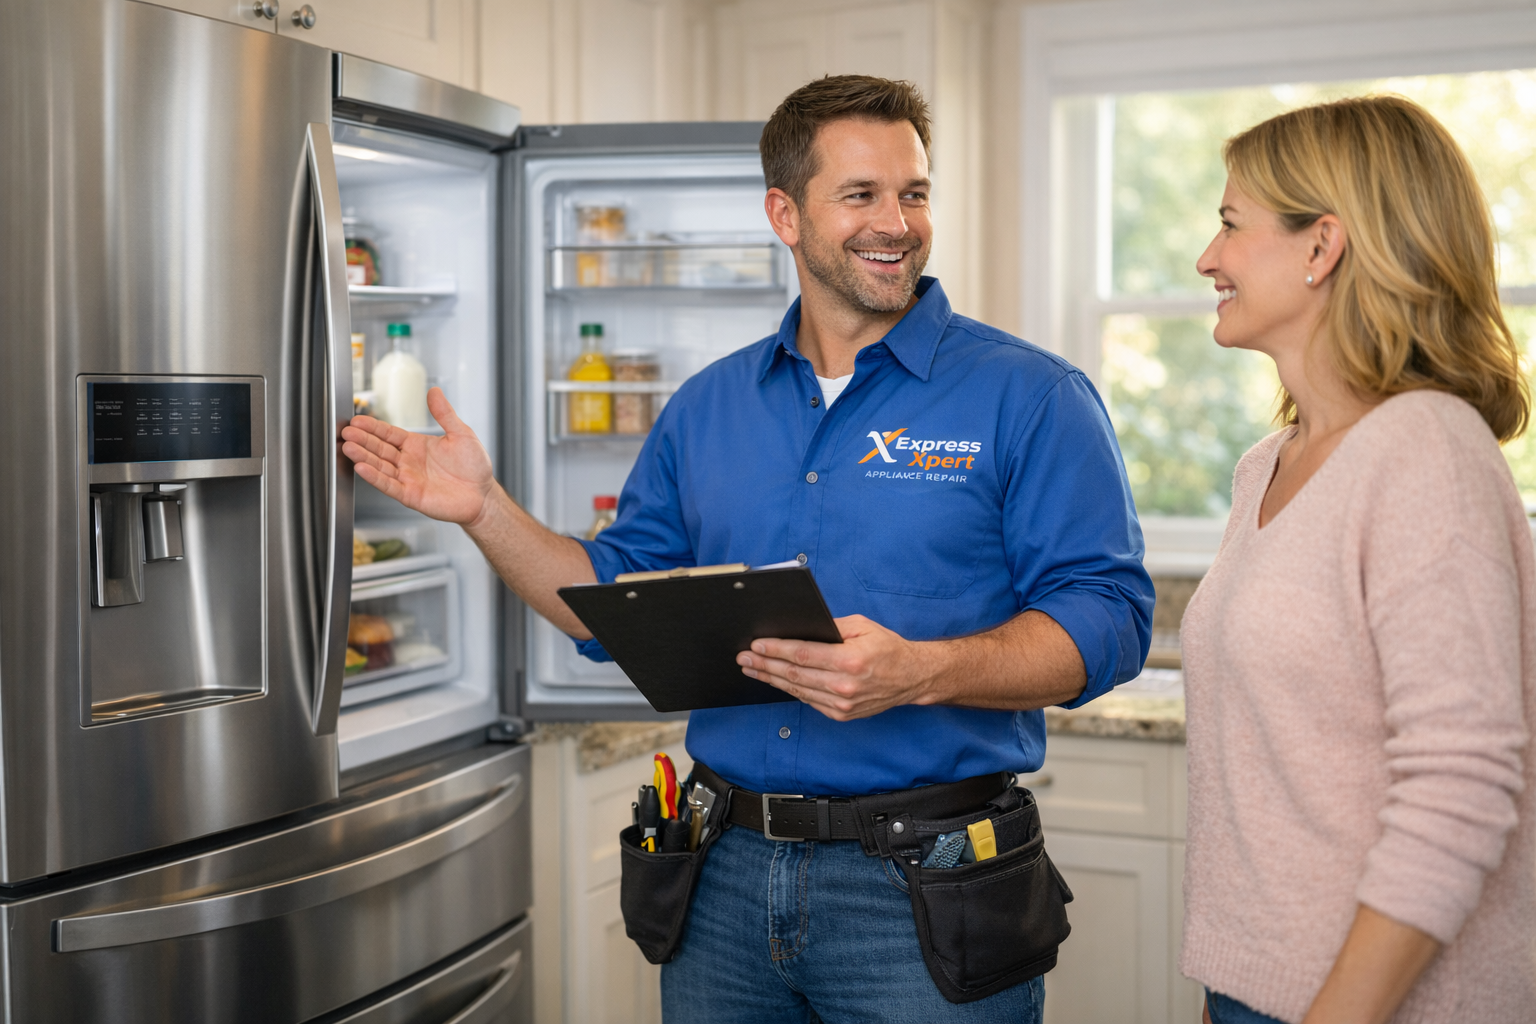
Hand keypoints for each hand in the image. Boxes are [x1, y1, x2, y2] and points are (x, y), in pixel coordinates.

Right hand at [341, 387, 495, 525]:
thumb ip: (445, 414)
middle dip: (362, 439)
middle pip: (379, 448)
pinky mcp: (411, 495)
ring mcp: (408, 478)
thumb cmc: (474, 466)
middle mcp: (408, 462)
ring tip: (348, 446)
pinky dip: (375, 477)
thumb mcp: (461, 434)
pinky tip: (362, 467)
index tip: (357, 420)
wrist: (483, 495)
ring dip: (363, 456)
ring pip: (380, 466)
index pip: (388, 434)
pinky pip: (389, 485)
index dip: (373, 427)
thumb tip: (434, 391)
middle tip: (346, 431)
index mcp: (416, 445)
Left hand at [736, 614, 939, 720]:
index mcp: (850, 660)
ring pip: (797, 690)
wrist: (911, 678)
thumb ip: (830, 626)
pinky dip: (790, 690)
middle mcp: (845, 685)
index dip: (776, 650)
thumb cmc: (887, 648)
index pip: (802, 655)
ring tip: (752, 669)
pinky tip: (775, 681)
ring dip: (771, 679)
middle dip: (765, 664)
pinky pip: (808, 700)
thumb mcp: (862, 626)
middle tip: (744, 657)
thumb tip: (799, 626)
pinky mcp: (841, 714)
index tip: (756, 645)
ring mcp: (842, 704)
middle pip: (794, 675)